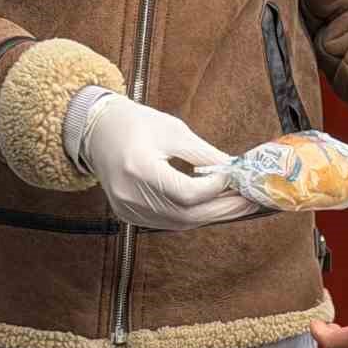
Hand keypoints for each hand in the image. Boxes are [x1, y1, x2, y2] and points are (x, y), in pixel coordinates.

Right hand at [82, 96, 259, 229]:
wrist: (96, 131)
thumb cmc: (135, 125)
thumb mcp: (174, 131)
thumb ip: (206, 155)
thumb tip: (237, 171)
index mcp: (139, 167)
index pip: (186, 192)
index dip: (216, 189)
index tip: (235, 178)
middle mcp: (131, 194)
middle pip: (187, 214)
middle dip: (224, 208)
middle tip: (251, 201)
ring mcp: (128, 209)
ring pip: (180, 223)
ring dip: (212, 215)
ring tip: (236, 204)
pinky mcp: (129, 216)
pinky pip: (169, 223)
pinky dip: (193, 216)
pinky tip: (211, 206)